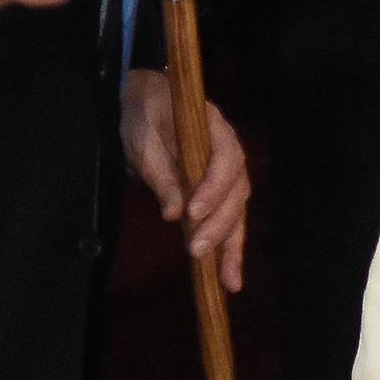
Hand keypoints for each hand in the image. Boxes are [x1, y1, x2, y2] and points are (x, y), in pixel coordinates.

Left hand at [121, 68, 250, 290]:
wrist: (147, 101)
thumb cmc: (144, 114)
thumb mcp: (142, 137)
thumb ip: (159, 171)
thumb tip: (173, 212)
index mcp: (212, 126)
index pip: (226, 158)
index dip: (214, 187)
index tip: (193, 212)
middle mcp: (228, 148)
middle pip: (237, 189)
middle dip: (220, 223)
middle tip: (196, 250)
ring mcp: (226, 170)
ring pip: (238, 208)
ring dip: (232, 243)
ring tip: (226, 279)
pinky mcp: (219, 189)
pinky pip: (230, 218)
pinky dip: (231, 247)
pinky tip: (229, 275)